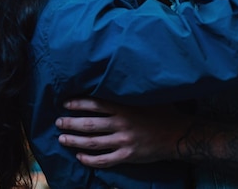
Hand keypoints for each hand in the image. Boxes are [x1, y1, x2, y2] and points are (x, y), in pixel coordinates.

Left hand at [55, 98, 189, 166]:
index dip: (78, 104)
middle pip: (90, 124)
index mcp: (125, 107)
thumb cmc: (163, 112)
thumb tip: (115, 76)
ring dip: (75, 141)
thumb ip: (130, 91)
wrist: (179, 134)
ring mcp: (124, 141)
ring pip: (93, 143)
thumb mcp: (147, 97)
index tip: (65, 104)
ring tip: (62, 139)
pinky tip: (80, 157)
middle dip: (71, 123)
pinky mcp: (128, 156)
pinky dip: (90, 160)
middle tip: (58, 122)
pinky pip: (104, 160)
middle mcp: (122, 123)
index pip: (96, 104)